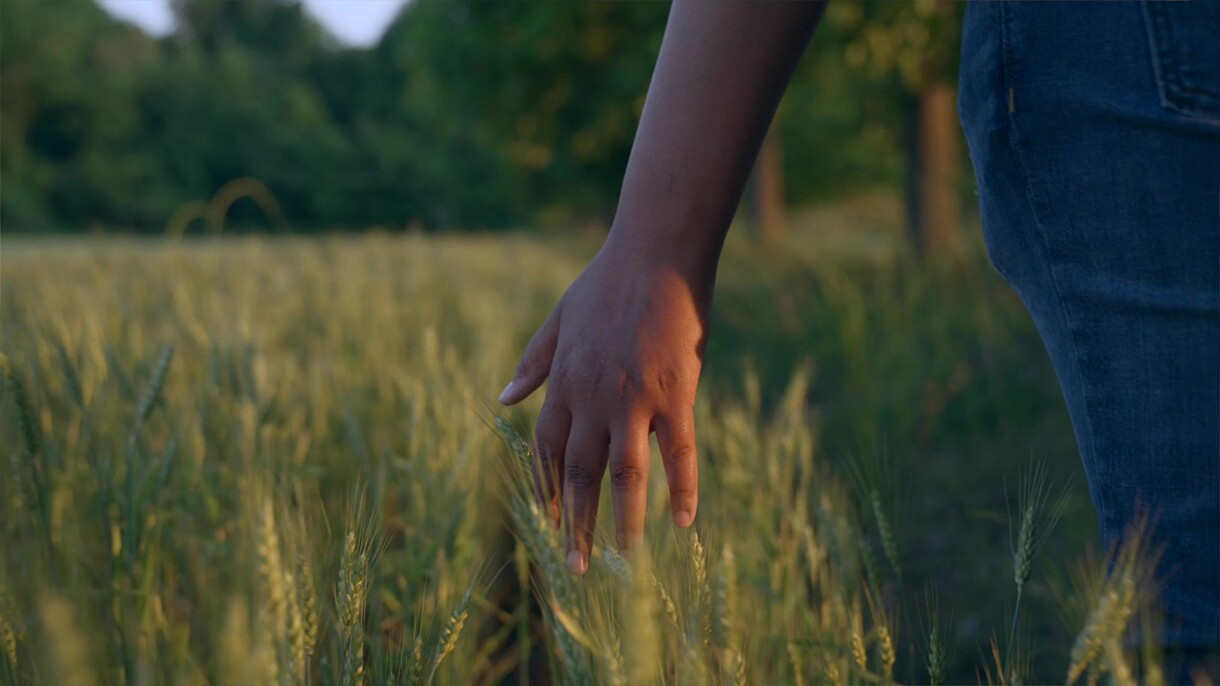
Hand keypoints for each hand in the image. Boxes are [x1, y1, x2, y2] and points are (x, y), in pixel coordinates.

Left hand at [499, 240, 708, 573]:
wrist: (656, 253)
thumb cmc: (608, 283)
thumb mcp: (558, 319)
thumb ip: (533, 363)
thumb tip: (502, 399)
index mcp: (564, 382)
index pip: (547, 449)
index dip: (547, 489)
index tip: (550, 521)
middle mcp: (593, 398)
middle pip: (579, 474)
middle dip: (574, 523)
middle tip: (574, 567)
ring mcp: (635, 399)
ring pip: (623, 475)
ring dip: (621, 522)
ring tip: (621, 560)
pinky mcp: (676, 394)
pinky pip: (679, 453)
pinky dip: (681, 489)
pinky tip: (682, 523)